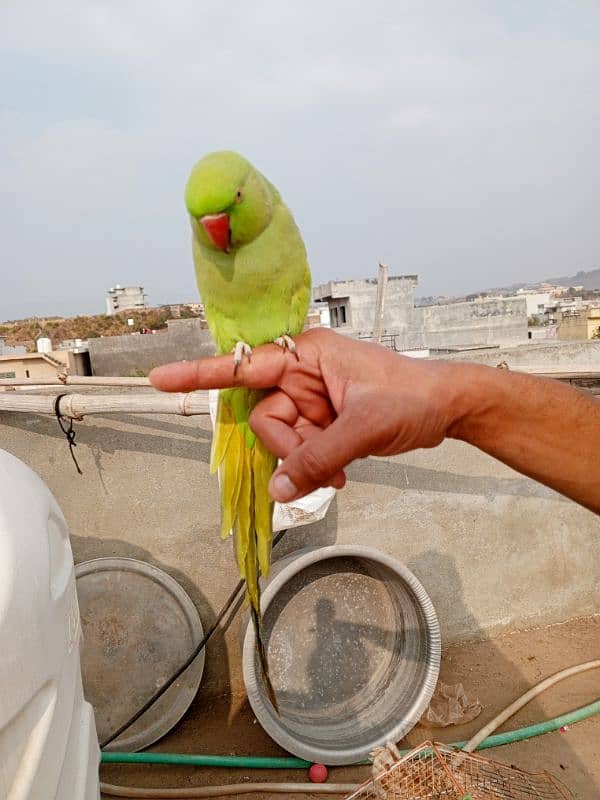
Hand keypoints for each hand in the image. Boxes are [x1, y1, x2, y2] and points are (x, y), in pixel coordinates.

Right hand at [149, 328, 461, 502]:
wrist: (446, 408)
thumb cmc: (410, 398)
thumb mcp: (363, 427)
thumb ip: (318, 458)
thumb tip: (279, 490)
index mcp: (306, 356)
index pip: (243, 367)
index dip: (199, 374)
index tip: (159, 380)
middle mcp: (301, 374)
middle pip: (265, 419)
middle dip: (289, 446)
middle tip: (322, 460)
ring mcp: (312, 399)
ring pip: (282, 440)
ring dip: (307, 461)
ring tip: (341, 471)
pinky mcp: (322, 420)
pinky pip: (301, 450)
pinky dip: (315, 466)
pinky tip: (341, 475)